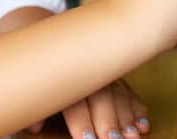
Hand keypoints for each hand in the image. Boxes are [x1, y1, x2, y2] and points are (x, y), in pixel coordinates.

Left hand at [22, 78, 149, 138]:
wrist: (50, 46)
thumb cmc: (40, 80)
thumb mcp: (33, 95)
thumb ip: (34, 112)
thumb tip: (34, 127)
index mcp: (63, 80)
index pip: (73, 101)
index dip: (81, 123)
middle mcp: (85, 75)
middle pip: (101, 97)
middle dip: (109, 121)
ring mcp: (101, 74)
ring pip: (118, 93)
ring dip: (127, 116)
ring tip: (134, 136)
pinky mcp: (113, 76)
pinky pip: (128, 90)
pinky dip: (137, 107)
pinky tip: (143, 123)